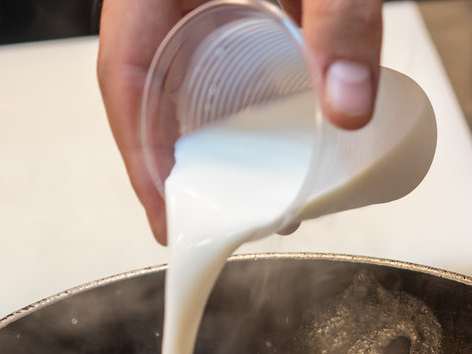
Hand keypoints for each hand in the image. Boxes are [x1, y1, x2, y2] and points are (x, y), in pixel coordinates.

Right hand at [98, 0, 384, 242]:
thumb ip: (340, 19)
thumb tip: (348, 108)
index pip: (123, 71)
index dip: (138, 150)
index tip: (165, 212)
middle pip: (154, 80)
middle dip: (179, 154)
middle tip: (210, 217)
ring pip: (192, 62)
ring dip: (217, 127)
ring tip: (257, 187)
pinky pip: (236, 39)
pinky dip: (251, 89)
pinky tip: (290, 122)